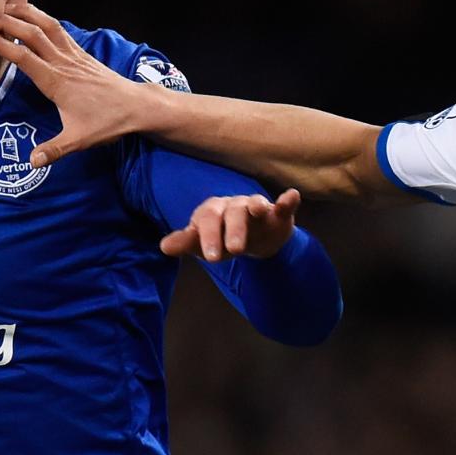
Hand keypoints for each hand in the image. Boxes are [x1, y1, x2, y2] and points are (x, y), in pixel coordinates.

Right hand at [0, 3, 166, 165]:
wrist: (137, 107)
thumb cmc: (109, 122)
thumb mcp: (79, 140)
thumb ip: (54, 149)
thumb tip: (32, 162)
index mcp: (56, 81)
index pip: (22, 56)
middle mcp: (63, 63)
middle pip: (31, 33)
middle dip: (6, 23)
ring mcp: (74, 55)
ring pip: (47, 24)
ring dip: (25, 13)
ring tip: (5, 9)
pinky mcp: (82, 54)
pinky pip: (60, 30)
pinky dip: (43, 19)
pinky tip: (34, 18)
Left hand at [158, 188, 302, 262]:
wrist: (252, 240)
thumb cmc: (222, 240)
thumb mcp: (204, 244)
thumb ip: (186, 243)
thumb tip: (164, 246)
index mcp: (212, 212)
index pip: (206, 221)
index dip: (208, 236)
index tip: (211, 258)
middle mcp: (233, 206)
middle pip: (232, 213)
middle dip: (233, 230)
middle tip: (234, 249)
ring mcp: (256, 207)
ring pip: (255, 204)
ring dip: (257, 207)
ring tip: (259, 211)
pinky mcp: (277, 214)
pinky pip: (283, 205)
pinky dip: (287, 201)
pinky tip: (291, 196)